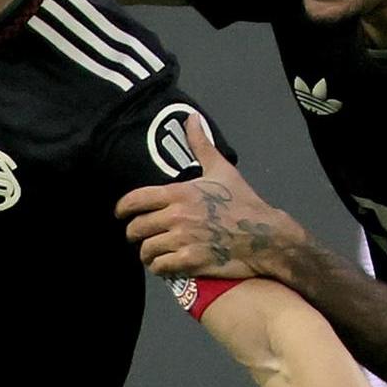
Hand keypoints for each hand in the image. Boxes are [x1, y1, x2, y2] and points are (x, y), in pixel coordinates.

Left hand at [115, 119, 301, 278]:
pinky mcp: (191, 261)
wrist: (266, 236)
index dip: (122, 208)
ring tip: (151, 253)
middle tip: (138, 237)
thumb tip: (192, 118)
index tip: (120, 214)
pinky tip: (164, 265)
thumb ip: (201, 145)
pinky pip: (160, 267)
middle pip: (137, 228)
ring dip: (146, 253)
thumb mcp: (221, 169)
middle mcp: (177, 215)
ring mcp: (183, 240)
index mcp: (179, 192)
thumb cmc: (243, 202)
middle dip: (134, 234)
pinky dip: (159, 268)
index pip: (135, 200)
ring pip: (146, 250)